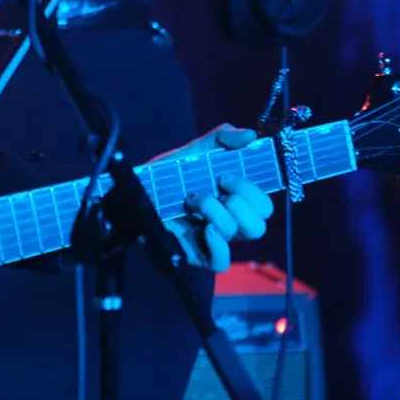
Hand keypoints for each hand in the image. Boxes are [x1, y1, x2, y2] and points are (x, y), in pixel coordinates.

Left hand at [158, 125, 273, 271]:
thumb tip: (250, 136)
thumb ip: (223, 138)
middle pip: (258, 226)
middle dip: (241, 202)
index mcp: (236, 202)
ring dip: (217, 211)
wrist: (135, 190)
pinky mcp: (196, 255)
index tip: (225, 176)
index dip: (253, 191)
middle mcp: (229, 223)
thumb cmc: (169, 175)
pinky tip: (205, 228)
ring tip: (194, 199)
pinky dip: (218, 245)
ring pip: (238, 235)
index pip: (264, 207)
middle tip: (216, 187)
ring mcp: (214, 241)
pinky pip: (221, 262)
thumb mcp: (196, 150)